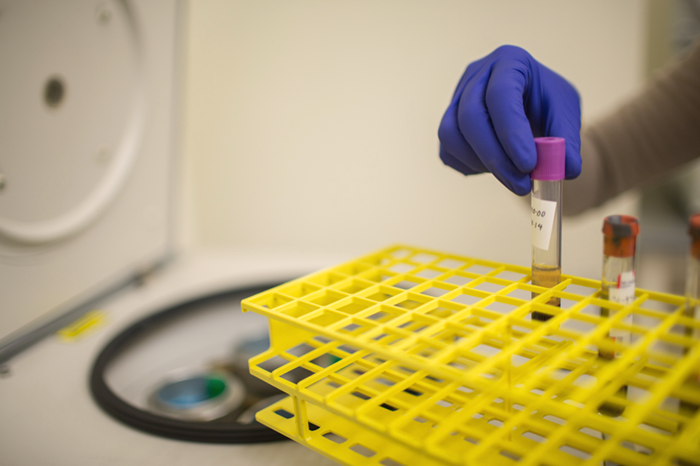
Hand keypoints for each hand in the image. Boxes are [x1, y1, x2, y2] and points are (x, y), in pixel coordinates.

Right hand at [438, 45, 580, 194]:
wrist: (531, 109)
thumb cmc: (547, 105)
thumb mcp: (565, 114)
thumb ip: (566, 140)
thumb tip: (565, 169)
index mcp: (510, 62)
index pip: (501, 94)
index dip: (511, 132)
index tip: (529, 165)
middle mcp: (476, 75)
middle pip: (470, 116)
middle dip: (496, 157)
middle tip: (521, 184)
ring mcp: (456, 98)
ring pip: (451, 135)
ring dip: (481, 163)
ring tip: (512, 176)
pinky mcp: (448, 122)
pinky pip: (447, 150)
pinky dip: (471, 166)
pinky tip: (495, 168)